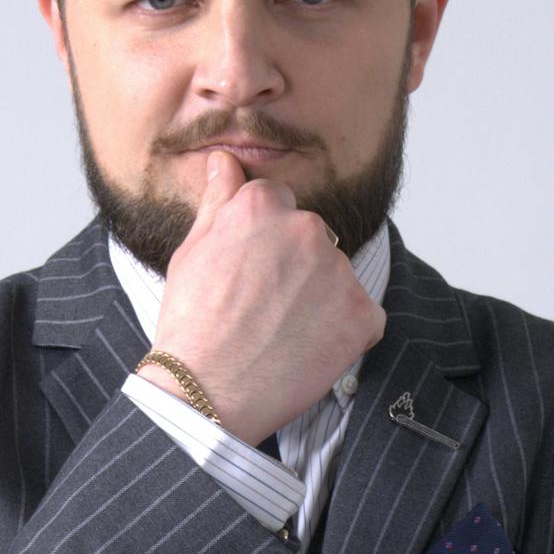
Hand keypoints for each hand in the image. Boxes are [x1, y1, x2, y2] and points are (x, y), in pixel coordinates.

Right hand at [145, 147, 385, 445]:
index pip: (278, 205)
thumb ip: (217, 201)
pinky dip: (342, 335)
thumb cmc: (191, 326)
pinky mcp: (362, 315)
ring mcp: (339, 272)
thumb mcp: (192, 252)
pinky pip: (361, 318)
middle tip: (262, 311)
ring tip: (281, 336)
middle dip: (294, 269)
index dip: (262, 245)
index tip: (249, 276)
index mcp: (263, 205)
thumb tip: (224, 161)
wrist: (206, 393)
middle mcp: (307, 228)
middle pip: (311, 240)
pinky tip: (306, 352)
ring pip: (336, 279)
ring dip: (319, 302)